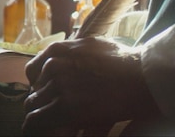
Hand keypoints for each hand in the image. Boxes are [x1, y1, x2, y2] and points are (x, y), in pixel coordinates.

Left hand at [22, 37, 161, 135]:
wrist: (142, 76)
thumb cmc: (123, 62)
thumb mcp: (91, 45)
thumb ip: (71, 53)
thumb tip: (57, 63)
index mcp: (58, 50)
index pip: (33, 70)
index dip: (40, 84)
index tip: (48, 92)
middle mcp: (53, 66)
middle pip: (34, 89)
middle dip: (42, 100)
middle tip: (54, 109)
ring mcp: (58, 86)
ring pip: (33, 105)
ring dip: (42, 113)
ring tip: (54, 119)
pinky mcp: (65, 107)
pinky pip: (36, 120)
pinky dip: (38, 125)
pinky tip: (45, 128)